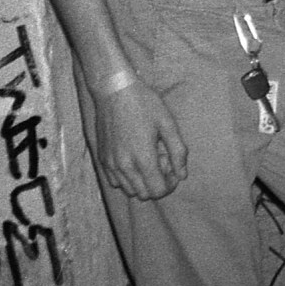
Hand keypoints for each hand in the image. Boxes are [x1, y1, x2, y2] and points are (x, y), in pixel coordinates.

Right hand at [85, 82, 188, 200]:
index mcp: (143, 158)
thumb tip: (182, 175)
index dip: (170, 185)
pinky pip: (115, 181)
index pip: (158, 191)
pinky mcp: (102, 159)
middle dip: (157, 183)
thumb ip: (178, 151)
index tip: (173, 170)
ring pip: (129, 190)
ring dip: (141, 182)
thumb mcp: (168, 123)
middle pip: (144, 194)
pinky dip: (126, 178)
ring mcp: (110, 164)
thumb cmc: (144, 104)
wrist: (114, 91)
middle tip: (162, 163)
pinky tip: (133, 159)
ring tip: (147, 160)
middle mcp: (124, 166)